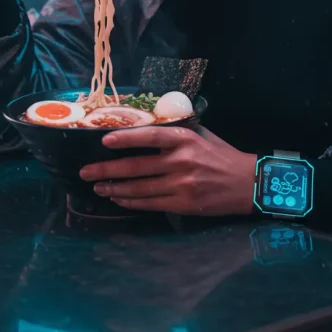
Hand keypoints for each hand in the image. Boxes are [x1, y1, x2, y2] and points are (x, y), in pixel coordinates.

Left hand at [80, 125, 256, 215]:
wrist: (247, 183)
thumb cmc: (221, 155)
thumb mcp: (201, 135)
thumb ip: (176, 133)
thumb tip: (144, 127)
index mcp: (185, 139)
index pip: (149, 137)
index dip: (125, 139)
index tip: (104, 141)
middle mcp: (181, 161)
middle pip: (136, 167)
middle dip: (106, 170)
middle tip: (85, 172)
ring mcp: (181, 185)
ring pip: (139, 188)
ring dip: (114, 189)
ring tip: (97, 187)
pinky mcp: (183, 204)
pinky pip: (150, 204)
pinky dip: (131, 202)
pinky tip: (118, 199)